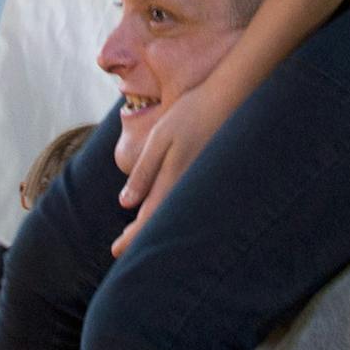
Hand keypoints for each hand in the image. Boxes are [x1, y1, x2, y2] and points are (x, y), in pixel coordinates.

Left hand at [111, 84, 233, 257]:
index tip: (115, 252)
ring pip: (177, 214)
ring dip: (158, 225)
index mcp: (174, 180)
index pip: (149, 220)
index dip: (130, 238)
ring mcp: (204, 183)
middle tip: (122, 250)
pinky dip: (174, 210)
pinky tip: (167, 206)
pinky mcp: (212, 175)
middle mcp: (190, 188)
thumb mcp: (160, 139)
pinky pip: (190, 202)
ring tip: (139, 233)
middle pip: (163, 222)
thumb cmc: (193, 113)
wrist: (235, 97)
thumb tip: (126, 204)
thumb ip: (143, 172)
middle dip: (142, 238)